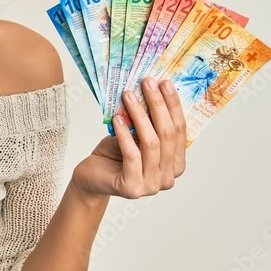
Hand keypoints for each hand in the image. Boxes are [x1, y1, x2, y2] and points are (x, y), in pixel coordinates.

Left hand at [71, 77, 187, 199]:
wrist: (92, 177)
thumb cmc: (115, 155)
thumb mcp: (135, 135)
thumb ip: (149, 123)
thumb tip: (152, 90)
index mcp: (176, 164)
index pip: (179, 130)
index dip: (173, 105)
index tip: (165, 82)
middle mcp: (168, 178)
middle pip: (167, 134)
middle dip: (158, 104)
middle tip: (148, 83)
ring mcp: (152, 185)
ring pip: (151, 143)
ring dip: (139, 115)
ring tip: (128, 96)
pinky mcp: (132, 188)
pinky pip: (132, 155)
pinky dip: (124, 134)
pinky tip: (117, 118)